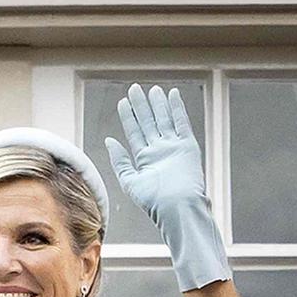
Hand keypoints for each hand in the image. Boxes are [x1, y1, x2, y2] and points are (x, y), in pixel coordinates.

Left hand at [104, 85, 229, 291]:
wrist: (177, 208)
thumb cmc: (154, 201)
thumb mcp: (130, 180)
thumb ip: (120, 160)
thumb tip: (109, 140)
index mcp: (145, 158)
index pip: (135, 132)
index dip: (129, 117)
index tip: (123, 102)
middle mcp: (159, 150)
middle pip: (149, 122)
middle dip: (141, 106)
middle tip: (134, 88)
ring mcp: (173, 146)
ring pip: (164, 120)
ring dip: (157, 105)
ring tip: (150, 89)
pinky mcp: (187, 145)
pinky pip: (182, 122)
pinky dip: (177, 109)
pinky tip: (172, 95)